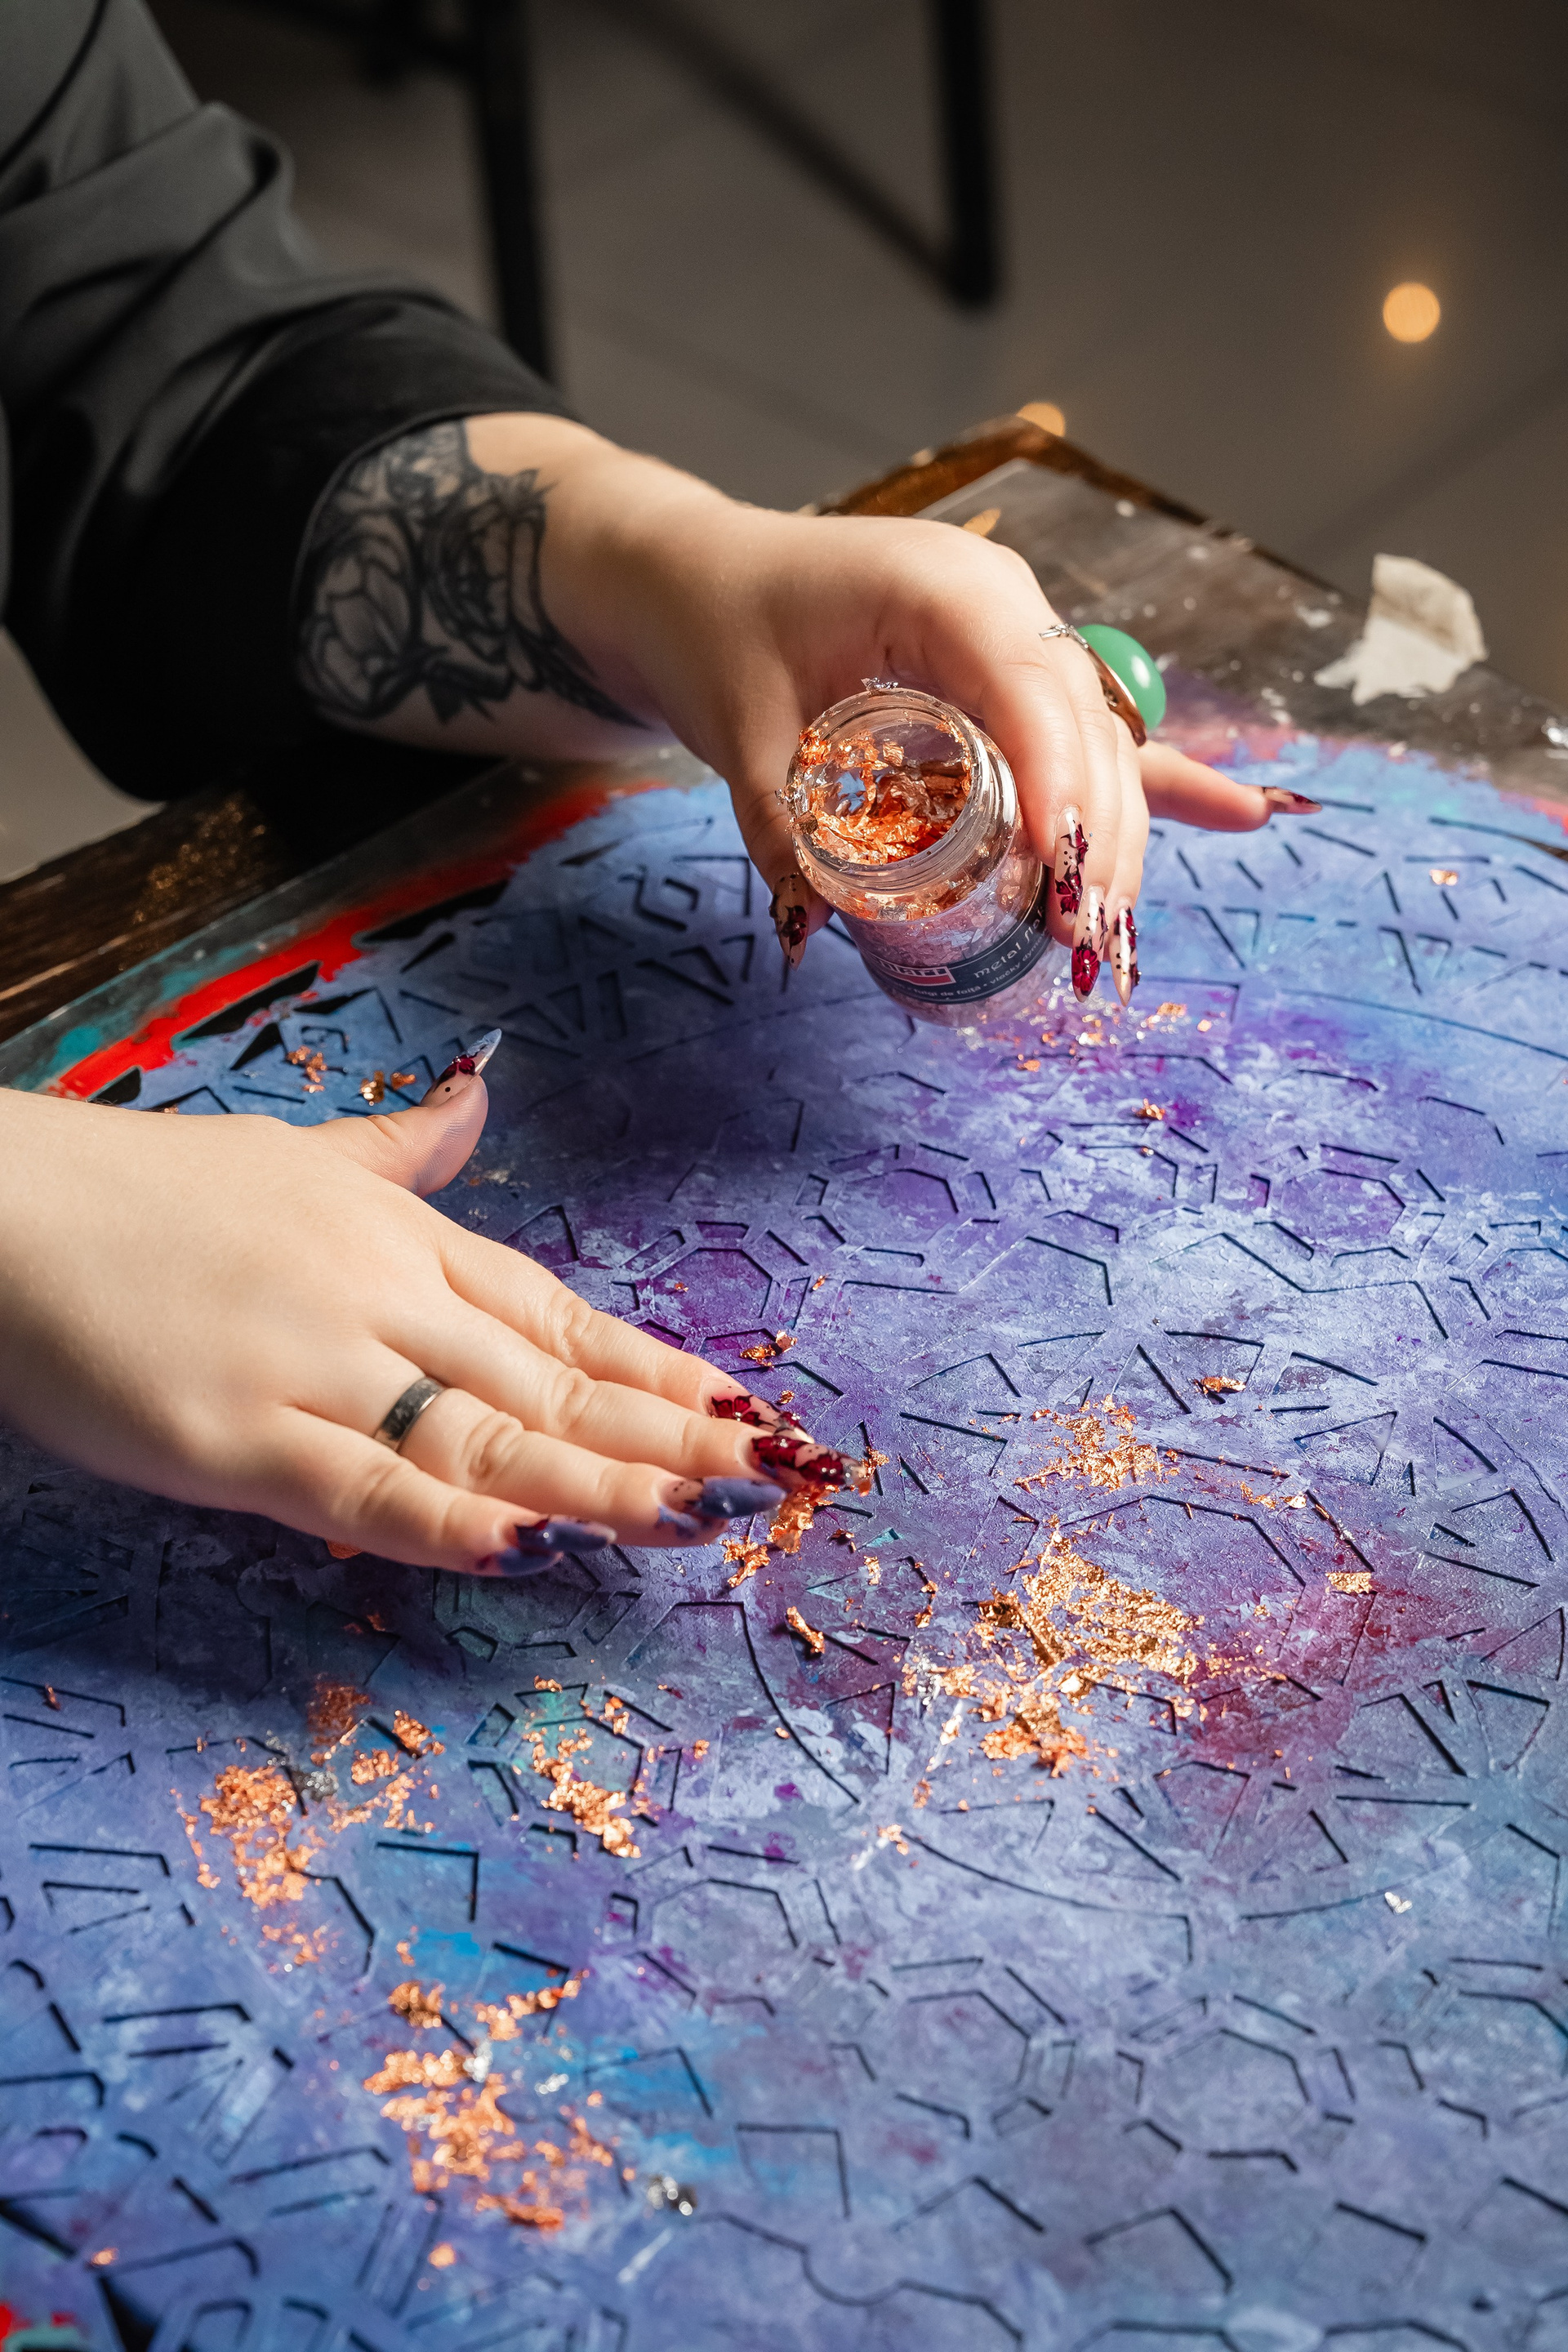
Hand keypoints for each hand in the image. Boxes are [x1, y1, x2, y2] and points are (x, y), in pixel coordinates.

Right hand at [0, 1063, 858, 1574]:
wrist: (3, 1205)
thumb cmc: (144, 1190)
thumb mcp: (290, 1157)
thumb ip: (397, 1151)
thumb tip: (475, 1097)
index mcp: (400, 1236)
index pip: (557, 1312)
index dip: (652, 1368)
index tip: (738, 1406)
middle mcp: (382, 1297)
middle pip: (546, 1381)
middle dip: (661, 1437)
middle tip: (765, 1479)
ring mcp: (314, 1367)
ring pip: (485, 1436)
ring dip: (600, 1483)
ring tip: (698, 1519)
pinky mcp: (237, 1439)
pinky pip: (366, 1489)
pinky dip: (453, 1519)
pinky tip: (534, 1545)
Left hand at [588, 488, 1317, 981]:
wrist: (694, 575)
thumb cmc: (716, 628)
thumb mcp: (738, 729)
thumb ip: (779, 826)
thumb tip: (814, 928)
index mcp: (940, 590)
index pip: (1027, 687)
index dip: (1055, 782)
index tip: (1058, 871)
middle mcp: (999, 606)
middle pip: (1082, 723)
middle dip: (1094, 832)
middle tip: (1080, 934)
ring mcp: (1012, 639)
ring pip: (1096, 737)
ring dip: (1116, 832)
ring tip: (1112, 927)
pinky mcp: (1007, 677)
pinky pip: (1089, 734)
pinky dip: (1148, 785)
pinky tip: (1243, 814)